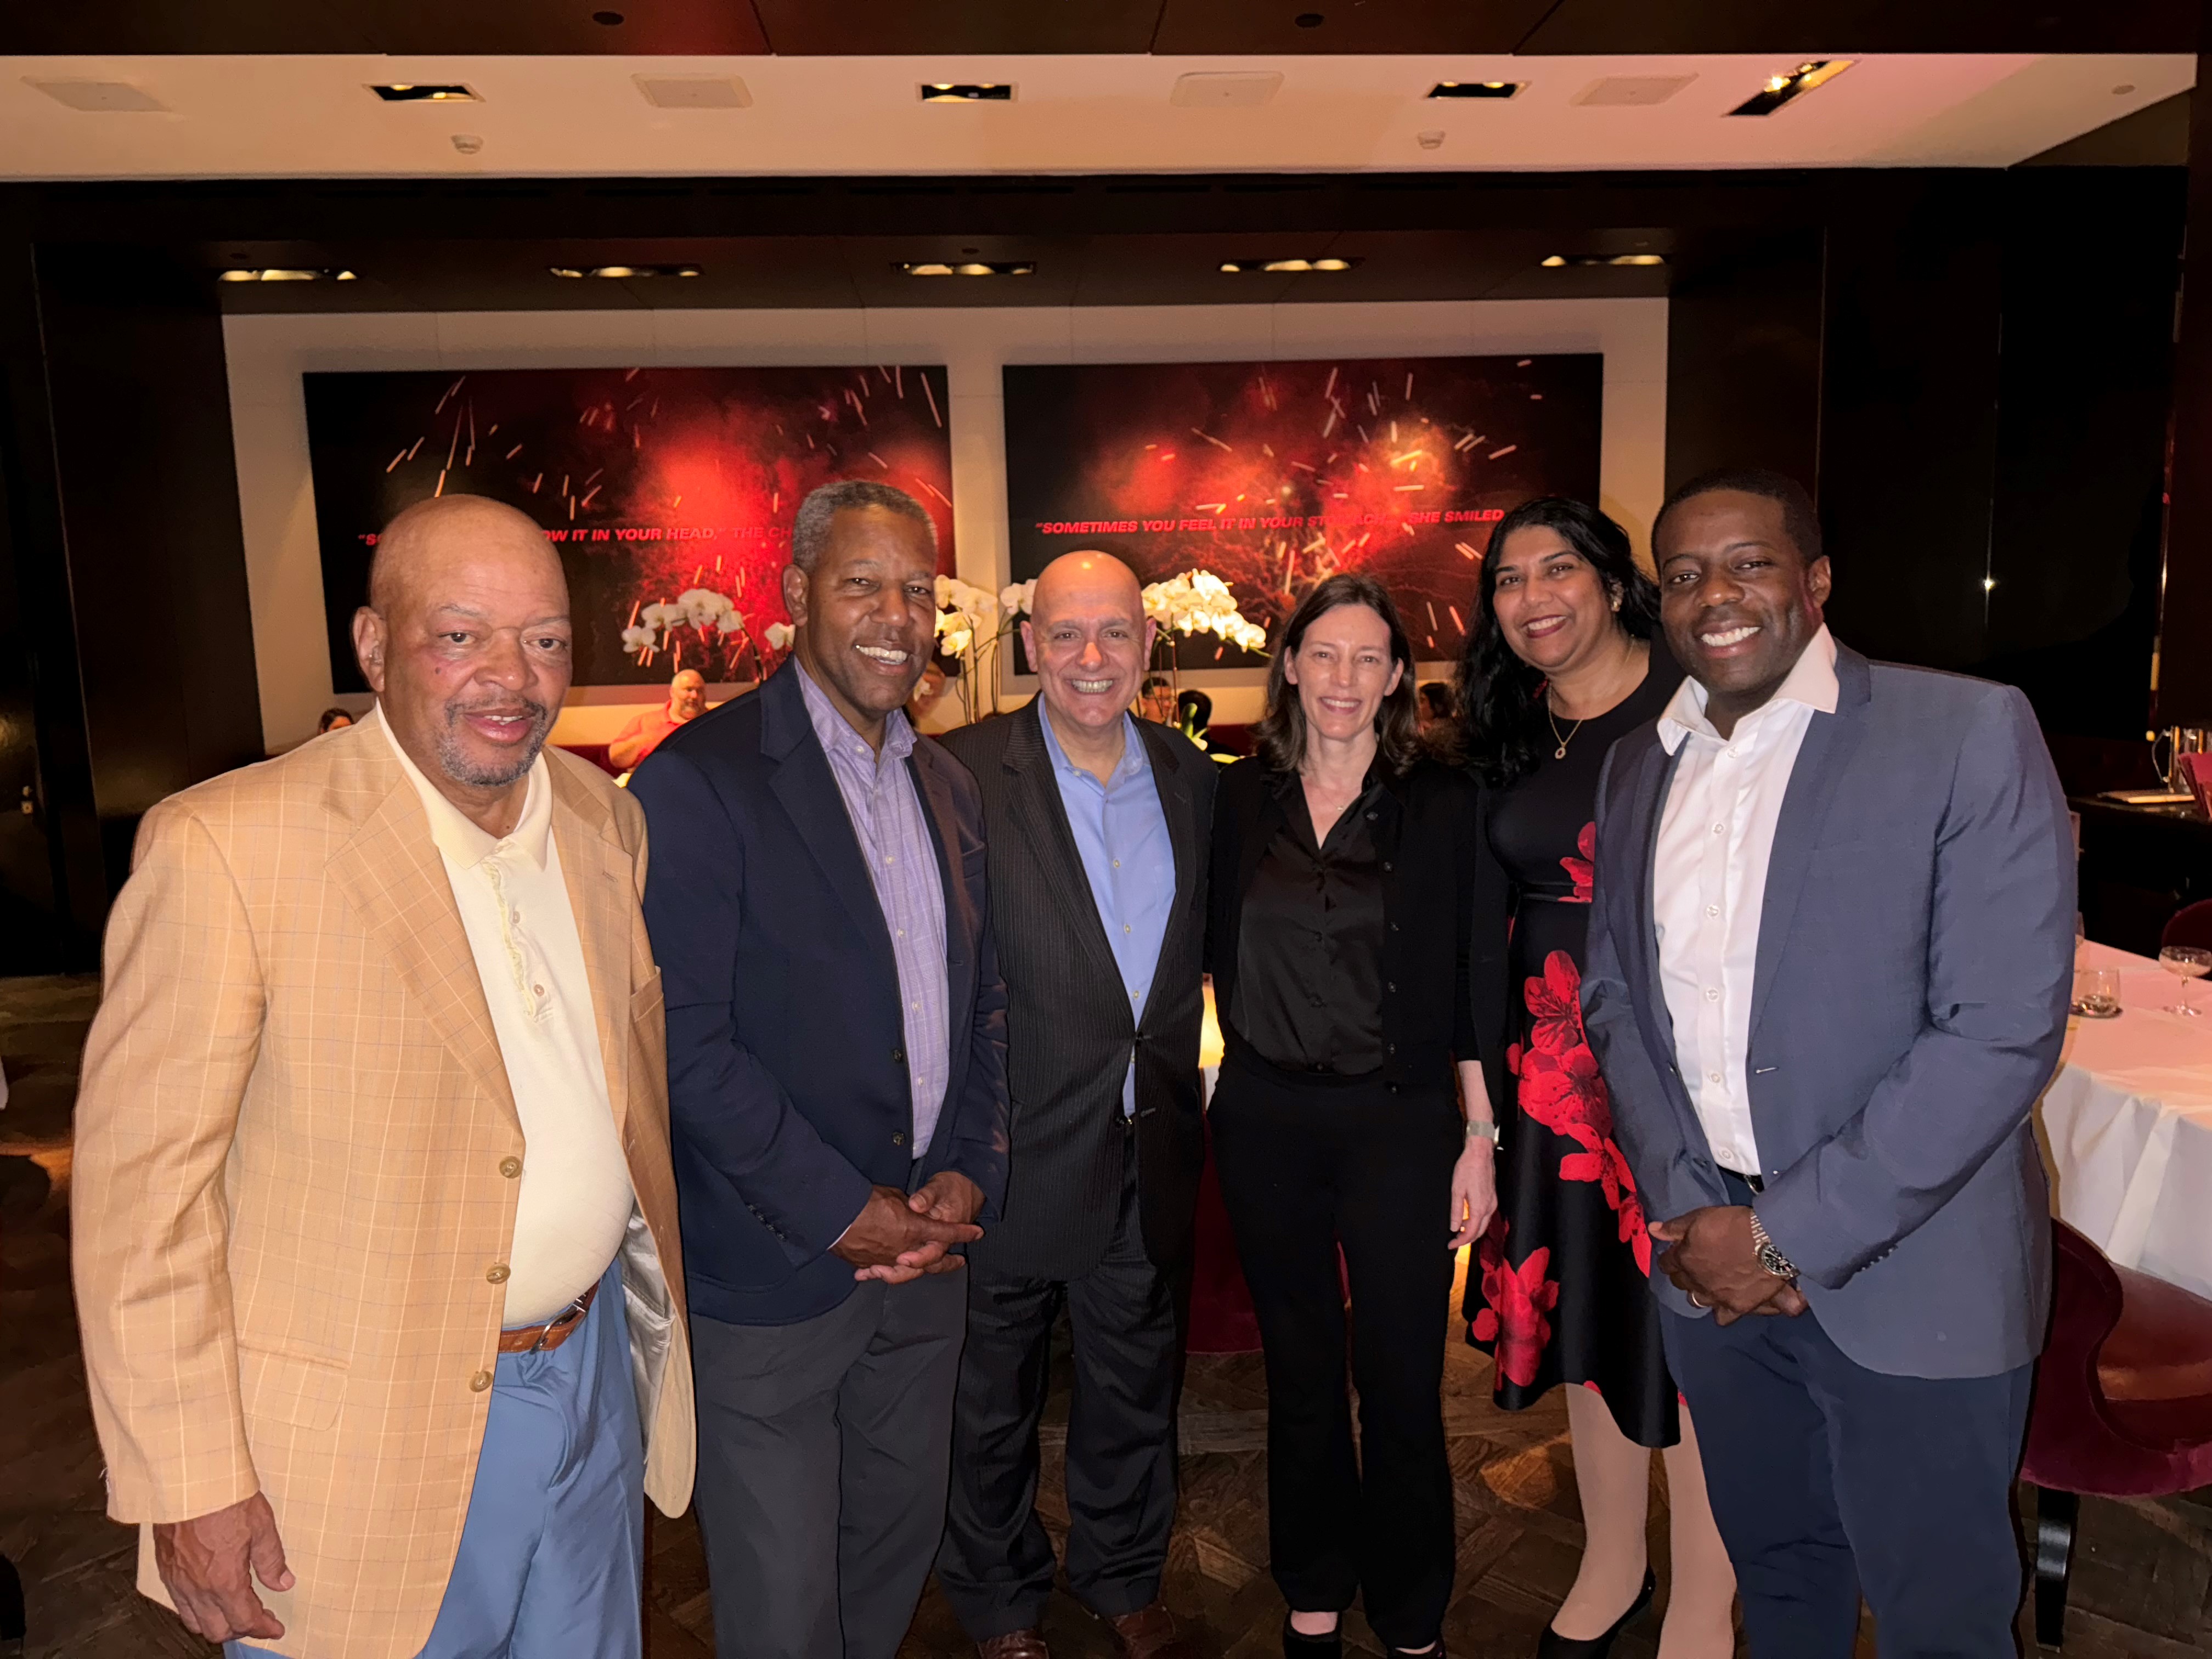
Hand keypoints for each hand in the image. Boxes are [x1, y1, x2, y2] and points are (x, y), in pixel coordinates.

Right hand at [152, 1491, 292, 1643]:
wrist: (188, 1483)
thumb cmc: (224, 1500)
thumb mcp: (262, 1527)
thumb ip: (272, 1560)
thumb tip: (282, 1582)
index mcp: (225, 1581)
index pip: (245, 1620)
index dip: (263, 1628)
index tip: (274, 1629)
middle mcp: (198, 1589)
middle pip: (218, 1630)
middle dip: (241, 1630)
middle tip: (258, 1619)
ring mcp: (178, 1582)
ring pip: (195, 1622)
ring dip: (217, 1624)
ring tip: (234, 1613)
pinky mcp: (166, 1571)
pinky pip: (179, 1605)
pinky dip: (196, 1611)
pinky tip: (209, 1598)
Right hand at [833, 1183, 982, 1283]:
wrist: (835, 1215)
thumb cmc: (866, 1201)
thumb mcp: (893, 1196)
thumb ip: (907, 1206)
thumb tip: (911, 1209)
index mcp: (915, 1229)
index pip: (946, 1232)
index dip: (963, 1233)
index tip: (977, 1233)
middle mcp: (905, 1249)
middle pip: (933, 1260)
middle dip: (949, 1261)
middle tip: (959, 1261)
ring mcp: (887, 1261)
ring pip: (909, 1271)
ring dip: (921, 1269)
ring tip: (926, 1269)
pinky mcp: (868, 1265)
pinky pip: (881, 1272)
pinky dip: (885, 1271)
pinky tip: (887, 1272)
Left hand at [1447, 1138, 1497, 1249]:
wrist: (1480, 1153)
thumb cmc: (1467, 1168)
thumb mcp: (1456, 1190)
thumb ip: (1456, 1211)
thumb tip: (1455, 1227)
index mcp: (1480, 1208)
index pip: (1472, 1233)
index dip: (1461, 1242)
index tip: (1451, 1245)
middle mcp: (1489, 1207)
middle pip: (1480, 1231)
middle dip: (1467, 1239)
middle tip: (1454, 1241)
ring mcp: (1492, 1202)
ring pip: (1483, 1223)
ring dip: (1472, 1230)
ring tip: (1458, 1230)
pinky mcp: (1492, 1197)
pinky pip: (1485, 1215)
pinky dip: (1476, 1220)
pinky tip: (1467, 1218)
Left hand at [1650, 1206, 1808, 1325]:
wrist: (1769, 1243)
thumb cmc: (1733, 1225)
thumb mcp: (1700, 1218)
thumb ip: (1675, 1227)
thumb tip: (1653, 1230)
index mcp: (1684, 1259)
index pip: (1666, 1263)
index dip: (1670, 1257)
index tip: (1676, 1252)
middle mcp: (1695, 1281)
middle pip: (1680, 1282)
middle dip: (1682, 1273)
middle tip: (1692, 1265)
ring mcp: (1715, 1296)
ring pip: (1696, 1300)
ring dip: (1699, 1291)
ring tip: (1707, 1283)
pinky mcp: (1736, 1307)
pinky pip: (1722, 1317)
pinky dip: (1722, 1311)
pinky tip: (1726, 1303)